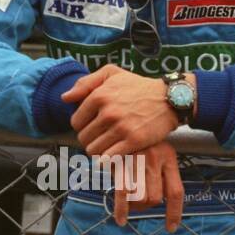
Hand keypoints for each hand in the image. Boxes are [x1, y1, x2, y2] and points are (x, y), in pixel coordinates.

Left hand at [63, 64, 180, 155]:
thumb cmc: (138, 86)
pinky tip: (114, 155)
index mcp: (99, 96)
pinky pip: (109, 158)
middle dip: (89, 140)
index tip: (92, 127)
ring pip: (94, 150)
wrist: (169, 98)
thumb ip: (85, 83)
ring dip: (98, 151)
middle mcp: (108, 112)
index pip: (75, 122)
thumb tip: (65, 98)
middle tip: (100, 138)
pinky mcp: (134, 141)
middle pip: (83, 138)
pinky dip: (108, 160)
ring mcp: (121, 127)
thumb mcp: (111, 74)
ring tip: (107, 146)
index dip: (82, 126)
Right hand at [111, 140, 184, 231]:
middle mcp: (155, 158)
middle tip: (136, 204)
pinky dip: (122, 210)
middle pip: (155, 198)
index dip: (174, 213)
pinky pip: (122, 193)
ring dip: (133, 206)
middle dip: (145, 206)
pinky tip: (120, 219)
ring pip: (139, 198)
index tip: (170, 228)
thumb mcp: (157, 147)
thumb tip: (156, 199)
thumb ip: (160, 170)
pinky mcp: (119, 160)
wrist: (122, 110)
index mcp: (168, 156)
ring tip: (127, 203)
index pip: (175, 192)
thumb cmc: (138, 135)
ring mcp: (137, 159)